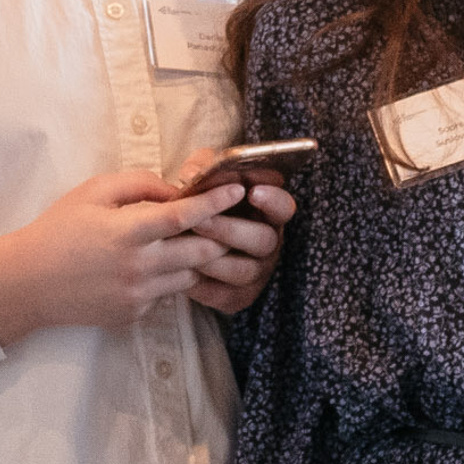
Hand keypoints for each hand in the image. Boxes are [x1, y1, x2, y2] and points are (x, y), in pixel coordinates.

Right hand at [0, 169, 251, 347]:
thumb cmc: (58, 230)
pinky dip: (168, 279)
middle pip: (202, 252)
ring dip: (195, 259)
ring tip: (185, 243)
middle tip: (224, 221)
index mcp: (127, 231)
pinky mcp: (134, 314)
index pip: (186, 216)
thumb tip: (176, 188)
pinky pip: (166, 294)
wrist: (27, 284)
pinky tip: (149, 267)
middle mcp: (138, 267)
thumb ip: (138, 183)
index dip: (216, 202)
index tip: (237, 190)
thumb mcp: (93, 192)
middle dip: (219, 235)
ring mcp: (137, 295)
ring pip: (190, 276)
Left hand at [171, 147, 297, 317]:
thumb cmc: (200, 201)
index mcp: (269, 211)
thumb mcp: (203, 176)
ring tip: (184, 247)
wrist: (180, 239)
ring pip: (242, 270)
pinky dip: (202, 284)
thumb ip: (202, 167)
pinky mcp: (237, 296)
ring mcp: (256, 272)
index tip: (253, 192)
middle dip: (229, 229)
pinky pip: (223, 294)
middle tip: (200, 220)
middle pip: (263, 239)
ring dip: (213, 258)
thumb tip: (192, 175)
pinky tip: (180, 270)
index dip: (272, 200)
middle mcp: (269, 242)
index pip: (284, 206)